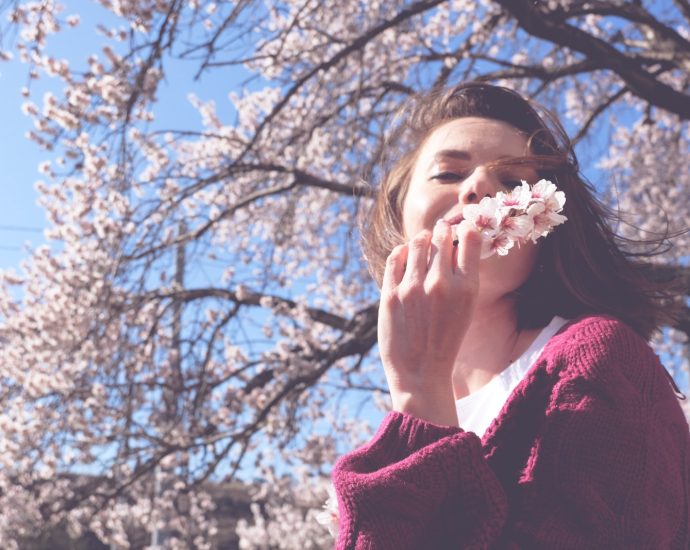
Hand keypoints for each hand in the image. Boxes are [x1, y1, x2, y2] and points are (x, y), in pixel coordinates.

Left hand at [378, 219, 481, 425]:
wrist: (421, 372)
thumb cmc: (445, 340)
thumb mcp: (466, 309)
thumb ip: (463, 277)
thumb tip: (456, 243)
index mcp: (467, 288)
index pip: (470, 239)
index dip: (466, 229)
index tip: (462, 229)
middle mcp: (441, 284)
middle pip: (442, 237)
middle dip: (442, 231)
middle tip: (440, 230)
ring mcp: (413, 288)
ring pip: (418, 243)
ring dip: (422, 239)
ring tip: (423, 240)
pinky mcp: (391, 294)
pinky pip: (396, 257)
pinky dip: (402, 251)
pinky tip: (405, 253)